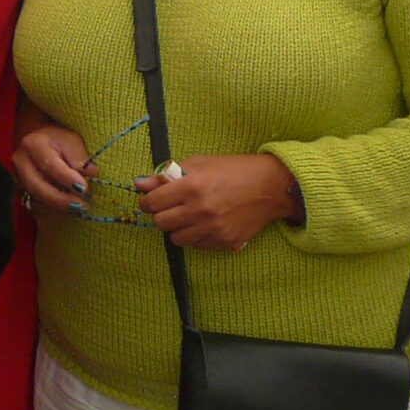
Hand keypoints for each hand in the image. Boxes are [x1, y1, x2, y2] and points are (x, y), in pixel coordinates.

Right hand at [11, 122, 94, 216]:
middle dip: (61, 200)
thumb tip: (91, 172)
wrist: (35, 140)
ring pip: (34, 201)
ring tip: (78, 210)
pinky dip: (51, 213)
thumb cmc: (56, 139)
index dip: (67, 179)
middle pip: (37, 187)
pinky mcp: (20, 192)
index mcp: (32, 145)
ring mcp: (17, 179)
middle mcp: (20, 163)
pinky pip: (33, 208)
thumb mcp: (71, 140)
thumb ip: (80, 156)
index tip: (85, 189)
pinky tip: (67, 212)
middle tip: (83, 207)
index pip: (49, 164)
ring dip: (58, 209)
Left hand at [137, 152, 301, 250]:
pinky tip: (203, 224)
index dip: (147, 202)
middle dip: (161, 215)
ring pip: (176, 238)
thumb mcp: (199, 164)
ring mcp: (213, 228)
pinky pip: (197, 245)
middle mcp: (200, 210)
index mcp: (191, 186)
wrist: (270, 186)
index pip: (152, 202)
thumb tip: (139, 183)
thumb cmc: (233, 170)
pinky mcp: (225, 241)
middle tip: (169, 208)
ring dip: (177, 228)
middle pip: (161, 223)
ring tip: (187, 216)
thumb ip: (166, 175)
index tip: (150, 200)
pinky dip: (195, 237)